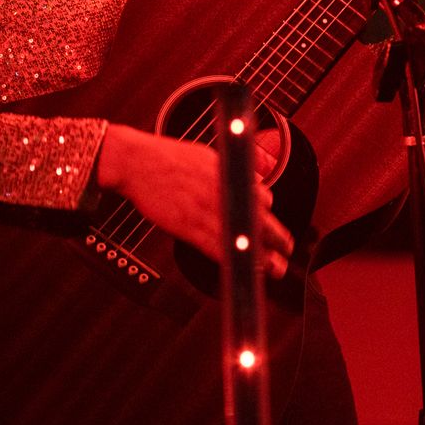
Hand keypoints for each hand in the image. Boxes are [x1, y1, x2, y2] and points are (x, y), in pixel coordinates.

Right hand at [96, 124, 292, 277]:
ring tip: (275, 269)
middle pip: (259, 220)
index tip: (277, 229)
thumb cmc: (169, 157)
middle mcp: (223, 192)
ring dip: (263, 257)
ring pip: (242, 239)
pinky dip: (233, 260)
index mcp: (229, 173)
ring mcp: (207, 211)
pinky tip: (244, 269)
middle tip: (287, 252)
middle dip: (277, 239)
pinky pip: (216, 248)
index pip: (262, 198)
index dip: (269, 217)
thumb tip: (256, 177)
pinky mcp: (189, 227)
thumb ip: (233, 169)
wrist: (138, 163)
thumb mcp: (209, 155)